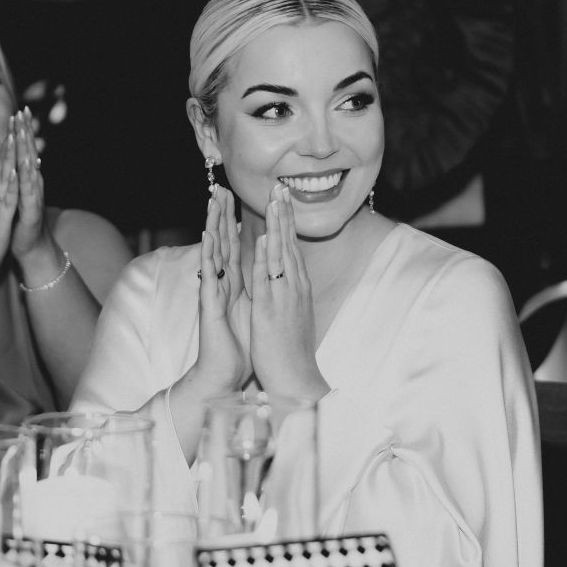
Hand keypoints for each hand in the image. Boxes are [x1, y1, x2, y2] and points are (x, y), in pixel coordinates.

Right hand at [0, 129, 16, 294]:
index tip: (16, 120)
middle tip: (18, 115)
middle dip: (10, 138)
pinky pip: (4, 198)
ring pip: (2, 174)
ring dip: (9, 154)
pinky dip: (10, 183)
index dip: (7, 139)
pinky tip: (15, 170)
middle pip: (0, 160)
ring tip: (15, 134)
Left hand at [7, 110, 54, 271]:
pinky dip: (27, 178)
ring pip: (30, 168)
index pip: (23, 150)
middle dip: (26, 132)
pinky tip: (26, 166)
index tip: (19, 110)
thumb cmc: (19, 220)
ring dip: (27, 150)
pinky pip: (29, 192)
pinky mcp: (32, 210)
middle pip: (29, 153)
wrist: (30, 246)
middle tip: (25, 111)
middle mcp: (32, 184)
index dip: (21, 130)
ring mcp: (34, 196)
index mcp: (25, 179)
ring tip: (25, 132)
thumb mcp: (7, 192)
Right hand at [194, 184, 247, 393]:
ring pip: (214, 252)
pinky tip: (208, 236)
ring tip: (212, 201)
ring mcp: (214, 293)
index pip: (234, 247)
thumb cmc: (239, 348)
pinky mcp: (210, 306)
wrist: (223, 375)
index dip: (235, 223)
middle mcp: (222, 285)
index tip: (236, 200)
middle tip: (220, 188)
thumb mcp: (252, 313)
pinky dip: (210, 255)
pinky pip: (210, 276)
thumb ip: (253, 293)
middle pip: (222, 243)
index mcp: (235, 286)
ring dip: (213, 225)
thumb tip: (261, 278)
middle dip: (221, 215)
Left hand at [249, 184, 326, 399]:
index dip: (287, 223)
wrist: (296, 378)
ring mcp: (285, 297)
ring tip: (275, 201)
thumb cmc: (292, 351)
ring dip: (278, 227)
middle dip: (284, 216)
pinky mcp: (272, 309)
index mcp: (298, 288)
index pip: (292, 248)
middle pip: (289, 244)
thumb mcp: (294, 316)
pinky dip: (268, 257)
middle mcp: (295, 288)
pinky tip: (267, 239)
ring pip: (281, 255)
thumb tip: (289, 282)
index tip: (283, 200)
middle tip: (281, 188)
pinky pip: (269, 278)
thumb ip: (291, 295)